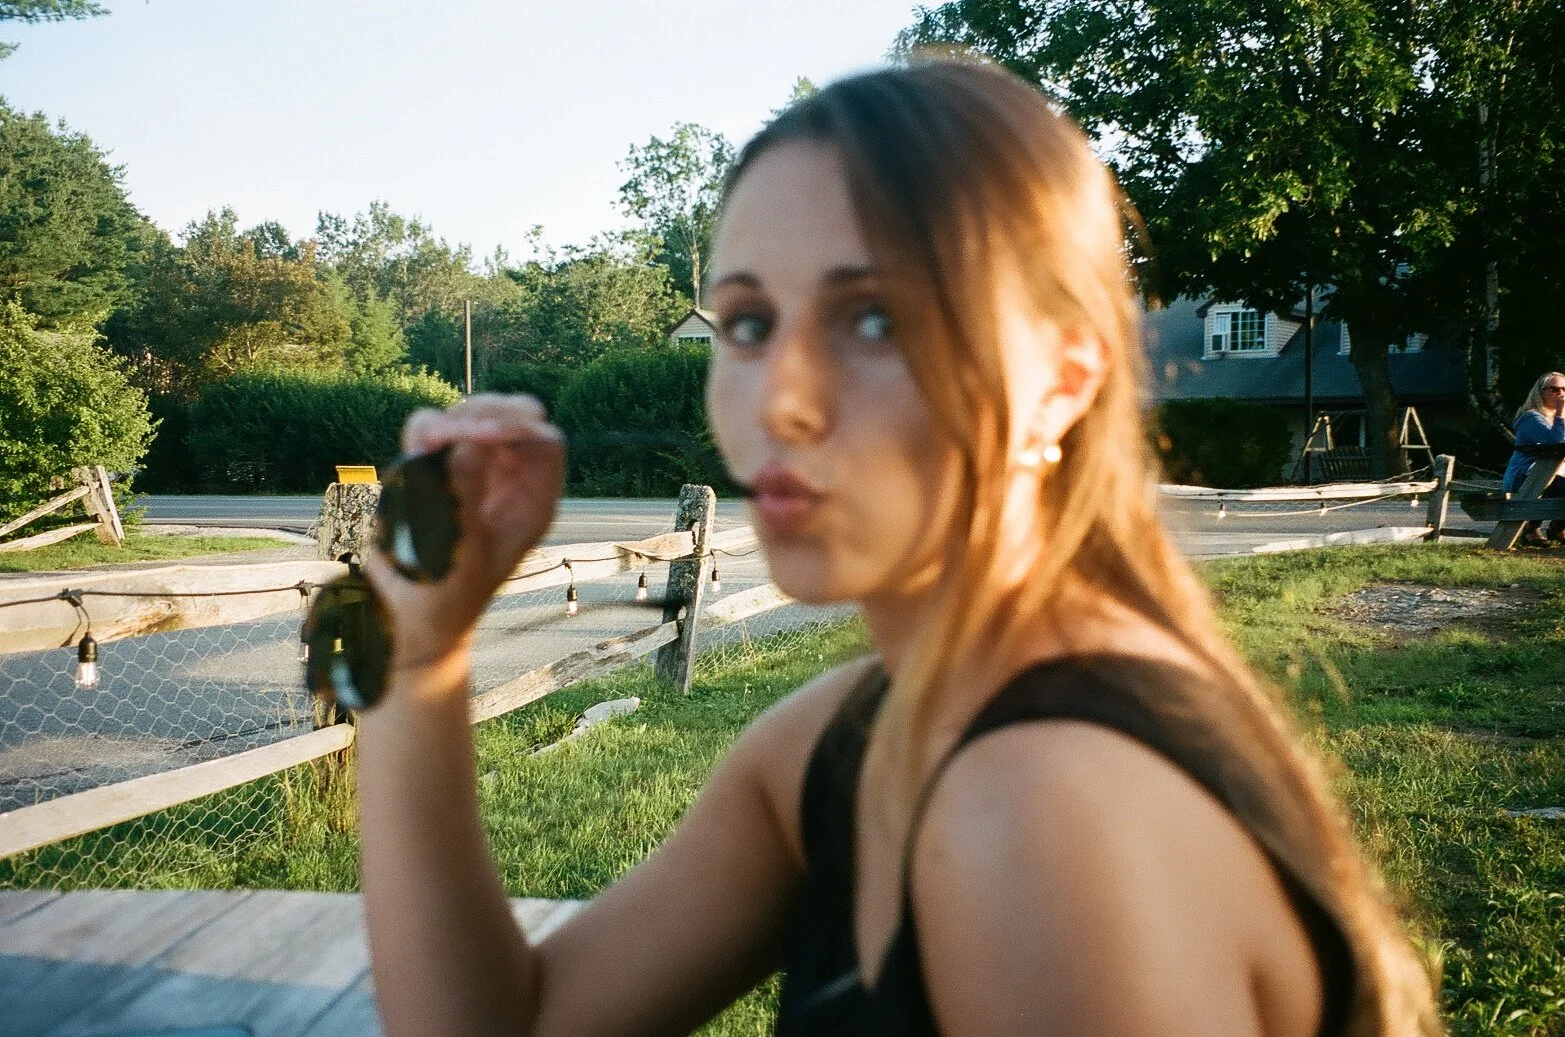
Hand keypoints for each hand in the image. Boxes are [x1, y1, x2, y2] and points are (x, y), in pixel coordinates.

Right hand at [362, 394, 564, 679]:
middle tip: (450, 431)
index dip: (517, 427)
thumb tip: (466, 445)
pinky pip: (433, 432)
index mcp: (533, 501)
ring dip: (450, 420)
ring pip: (473, 416)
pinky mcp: (435, 469)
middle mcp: (508, 480)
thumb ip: (464, 497)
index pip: (543, 440)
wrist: (408, 615)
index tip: (480, 434)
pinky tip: (416, 447)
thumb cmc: (447, 596)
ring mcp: (472, 471)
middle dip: (484, 412)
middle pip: (514, 416)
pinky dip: (423, 431)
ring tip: (425, 444)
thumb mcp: (461, 552)